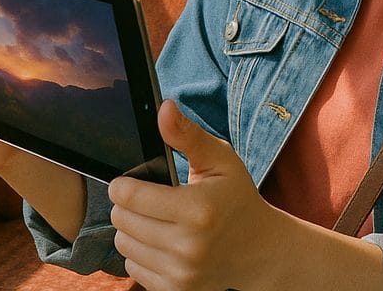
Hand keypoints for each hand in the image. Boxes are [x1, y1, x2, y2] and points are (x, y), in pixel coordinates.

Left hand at [108, 100, 281, 290]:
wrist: (260, 250)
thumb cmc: (237, 197)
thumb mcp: (220, 159)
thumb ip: (187, 135)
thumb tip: (163, 108)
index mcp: (197, 209)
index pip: (131, 198)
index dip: (122, 185)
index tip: (126, 180)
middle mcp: (188, 246)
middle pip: (123, 222)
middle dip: (127, 205)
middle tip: (143, 197)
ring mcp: (182, 274)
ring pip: (124, 246)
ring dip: (131, 229)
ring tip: (153, 218)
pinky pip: (134, 268)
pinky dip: (140, 252)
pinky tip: (160, 240)